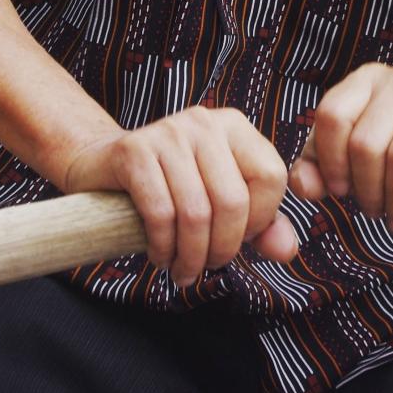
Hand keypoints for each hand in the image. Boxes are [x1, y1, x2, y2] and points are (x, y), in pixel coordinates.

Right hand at [62, 106, 298, 285]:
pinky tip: (160, 256)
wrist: (105, 166)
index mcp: (235, 126)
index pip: (271, 177)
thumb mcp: (221, 201)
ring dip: (190, 256)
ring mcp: (168, 131)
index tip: (237, 238)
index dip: (258, 220)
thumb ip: (260, 224)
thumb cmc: (172, 188)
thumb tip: (286, 250)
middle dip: (221, 249)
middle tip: (206, 267)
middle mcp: (205, 121)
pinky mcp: (134, 150)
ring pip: (196, 212)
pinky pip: (160, 213)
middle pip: (232, 201)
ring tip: (182, 270)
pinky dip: (162, 247)